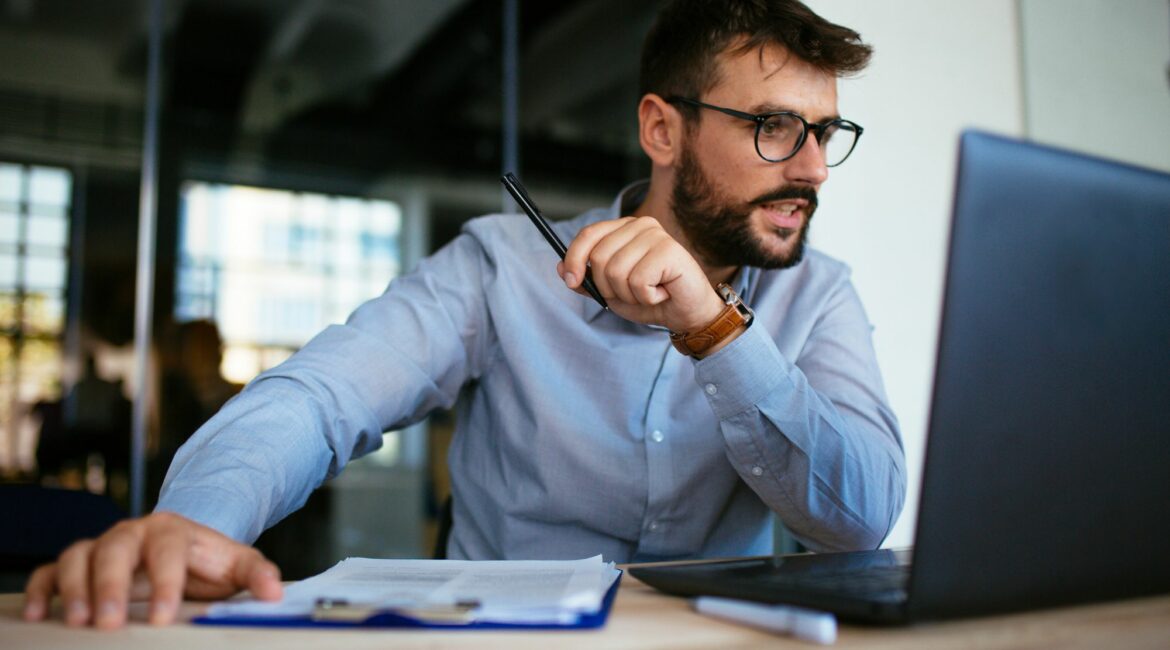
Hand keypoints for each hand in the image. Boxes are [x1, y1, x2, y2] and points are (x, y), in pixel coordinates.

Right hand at [23, 511, 281, 628]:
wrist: (183, 547)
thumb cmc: (207, 560)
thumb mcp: (236, 563)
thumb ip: (256, 574)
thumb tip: (275, 592)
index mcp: (173, 530)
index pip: (167, 550)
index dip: (164, 581)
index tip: (164, 616)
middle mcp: (133, 534)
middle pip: (114, 549)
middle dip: (109, 586)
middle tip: (107, 623)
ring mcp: (103, 546)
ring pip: (79, 557)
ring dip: (74, 588)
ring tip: (76, 622)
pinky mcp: (80, 564)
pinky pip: (51, 571)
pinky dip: (42, 588)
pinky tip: (40, 613)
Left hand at [559, 216, 724, 332]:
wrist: (687, 314)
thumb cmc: (651, 299)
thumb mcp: (611, 292)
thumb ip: (587, 279)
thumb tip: (561, 268)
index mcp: (624, 229)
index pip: (588, 235)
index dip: (574, 259)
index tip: (571, 282)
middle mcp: (640, 225)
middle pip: (599, 257)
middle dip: (609, 287)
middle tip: (632, 292)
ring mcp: (656, 235)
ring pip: (616, 272)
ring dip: (628, 294)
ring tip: (649, 292)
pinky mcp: (669, 250)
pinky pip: (637, 281)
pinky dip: (646, 297)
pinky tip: (661, 292)